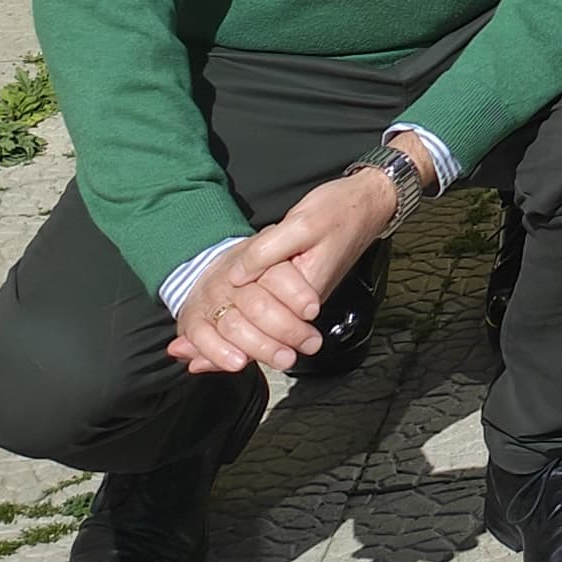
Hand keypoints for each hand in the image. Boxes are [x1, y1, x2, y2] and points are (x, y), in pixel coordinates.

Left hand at [168, 167, 396, 372]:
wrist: (370, 201)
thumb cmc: (339, 210)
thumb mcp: (300, 225)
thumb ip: (266, 253)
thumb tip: (234, 277)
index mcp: (305, 290)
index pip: (264, 327)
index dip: (231, 342)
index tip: (199, 353)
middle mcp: (305, 300)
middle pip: (264, 334)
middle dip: (227, 348)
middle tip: (191, 360)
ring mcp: (303, 294)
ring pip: (265, 324)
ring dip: (233, 338)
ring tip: (197, 355)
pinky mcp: (301, 285)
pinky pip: (270, 309)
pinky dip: (246, 321)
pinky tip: (224, 326)